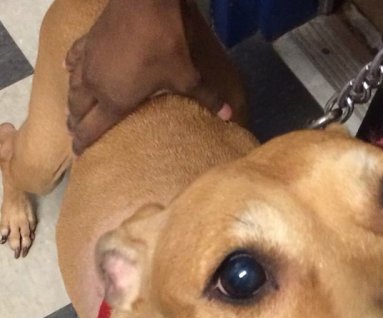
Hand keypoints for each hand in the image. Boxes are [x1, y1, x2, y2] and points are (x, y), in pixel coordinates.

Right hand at [66, 0, 230, 153]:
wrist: (147, 1)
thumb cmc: (166, 45)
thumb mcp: (189, 77)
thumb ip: (207, 99)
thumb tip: (230, 117)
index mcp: (116, 100)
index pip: (93, 128)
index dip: (84, 143)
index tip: (78, 154)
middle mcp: (96, 84)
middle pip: (78, 109)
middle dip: (75, 124)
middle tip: (75, 135)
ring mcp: (89, 60)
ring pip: (73, 86)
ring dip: (72, 101)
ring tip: (71, 111)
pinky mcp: (89, 40)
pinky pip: (74, 58)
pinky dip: (71, 67)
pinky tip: (68, 70)